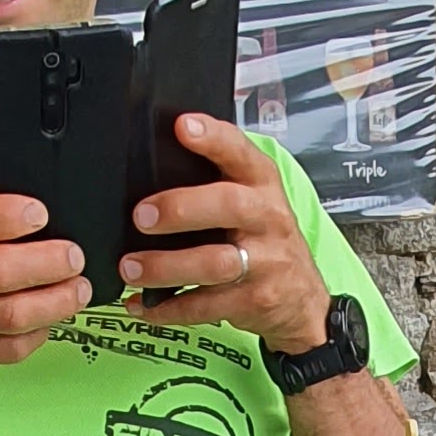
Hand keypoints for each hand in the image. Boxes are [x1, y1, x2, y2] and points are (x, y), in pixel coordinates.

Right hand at [0, 192, 92, 381]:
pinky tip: (50, 318)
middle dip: (47, 262)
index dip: (5, 217)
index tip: (38, 212)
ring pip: (7, 315)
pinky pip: (4, 349)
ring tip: (77, 288)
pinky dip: (37, 334)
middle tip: (73, 254)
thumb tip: (17, 210)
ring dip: (54, 302)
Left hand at [120, 115, 330, 355]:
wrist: (304, 301)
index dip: (213, 138)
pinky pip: (207, 306)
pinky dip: (169, 309)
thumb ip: (218, 183)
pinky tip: (143, 305)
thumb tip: (152, 168)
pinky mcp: (255, 301)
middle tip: (141, 216)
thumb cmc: (266, 242)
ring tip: (131, 268)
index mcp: (262, 186)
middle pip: (229, 205)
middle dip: (181, 208)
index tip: (182, 127)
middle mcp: (268, 219)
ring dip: (166, 267)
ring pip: (214, 263)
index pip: (241, 153)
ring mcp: (265, 263)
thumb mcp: (255, 202)